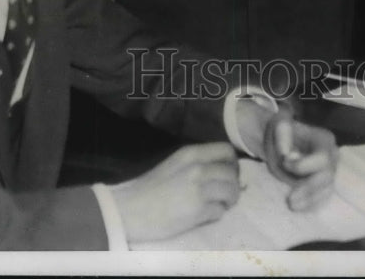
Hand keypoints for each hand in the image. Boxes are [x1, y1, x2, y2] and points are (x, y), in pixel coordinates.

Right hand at [112, 142, 239, 240]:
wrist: (131, 211)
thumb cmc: (149, 188)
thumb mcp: (174, 165)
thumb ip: (197, 163)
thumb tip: (220, 171)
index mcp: (191, 153)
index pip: (226, 150)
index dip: (232, 163)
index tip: (228, 173)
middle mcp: (198, 167)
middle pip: (232, 173)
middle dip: (233, 185)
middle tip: (225, 194)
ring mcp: (199, 189)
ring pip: (232, 192)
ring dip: (228, 201)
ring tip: (218, 205)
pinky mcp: (198, 210)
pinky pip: (220, 211)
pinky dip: (217, 214)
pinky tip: (206, 215)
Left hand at [263, 111, 337, 211]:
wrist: (282, 138)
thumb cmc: (282, 131)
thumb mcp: (279, 126)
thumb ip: (283, 138)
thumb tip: (287, 156)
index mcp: (324, 140)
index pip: (322, 158)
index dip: (303, 165)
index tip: (284, 162)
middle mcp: (332, 156)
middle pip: (327, 177)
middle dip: (309, 189)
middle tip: (290, 200)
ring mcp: (330, 171)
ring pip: (326, 190)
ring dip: (310, 201)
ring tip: (292, 205)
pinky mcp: (324, 184)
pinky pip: (323, 198)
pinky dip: (312, 204)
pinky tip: (299, 207)